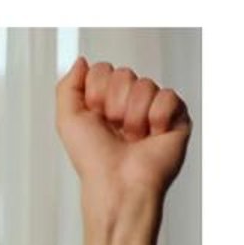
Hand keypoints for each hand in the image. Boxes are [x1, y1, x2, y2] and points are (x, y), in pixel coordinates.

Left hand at [55, 57, 191, 207]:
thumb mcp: (67, 120)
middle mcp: (129, 102)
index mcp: (104, 101)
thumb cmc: (94, 159)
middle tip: (114, 128)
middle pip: (124, 74)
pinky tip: (151, 135)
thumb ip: (68, 86)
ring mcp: (153, 107)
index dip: (96, 92)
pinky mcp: (176, 116)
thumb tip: (81, 61)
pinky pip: (168, 96)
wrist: (118, 183)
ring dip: (133, 116)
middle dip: (114, 104)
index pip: (103, 70)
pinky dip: (156, 118)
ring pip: (145, 84)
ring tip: (132, 136)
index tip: (94, 115)